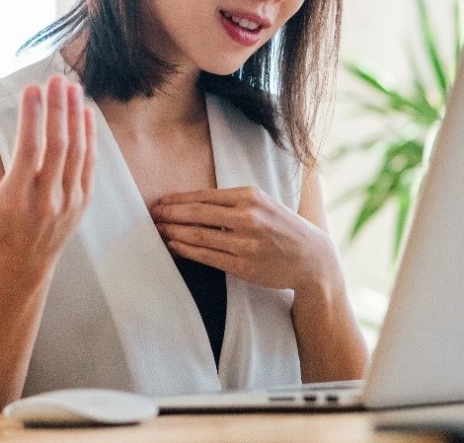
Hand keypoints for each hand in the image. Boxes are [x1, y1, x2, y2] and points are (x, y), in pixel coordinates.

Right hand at [0, 74, 94, 278]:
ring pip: (77, 152)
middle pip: (58, 147)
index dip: (31, 118)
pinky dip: (88, 136)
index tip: (31, 88)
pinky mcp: (83, 200)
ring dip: (75, 116)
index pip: (28, 151)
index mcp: (16, 199)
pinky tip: (84, 111)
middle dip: (58, 109)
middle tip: (56, 78)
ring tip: (72, 87)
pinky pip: (89, 163)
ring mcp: (68, 201)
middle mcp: (46, 200)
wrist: (26, 261)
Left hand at [151, 186, 336, 294]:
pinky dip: (187, 251)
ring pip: (199, 236)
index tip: (160, 201)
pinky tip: (175, 246)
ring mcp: (246, 243)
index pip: (204, 196)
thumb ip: (232, 201)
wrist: (312, 258)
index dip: (178, 200)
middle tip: (151, 214)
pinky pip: (208, 257)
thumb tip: (192, 202)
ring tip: (159, 230)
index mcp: (250, 197)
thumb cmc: (282, 227)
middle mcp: (248, 217)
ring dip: (174, 233)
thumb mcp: (262, 203)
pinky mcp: (244, 266)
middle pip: (198, 213)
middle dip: (170, 214)